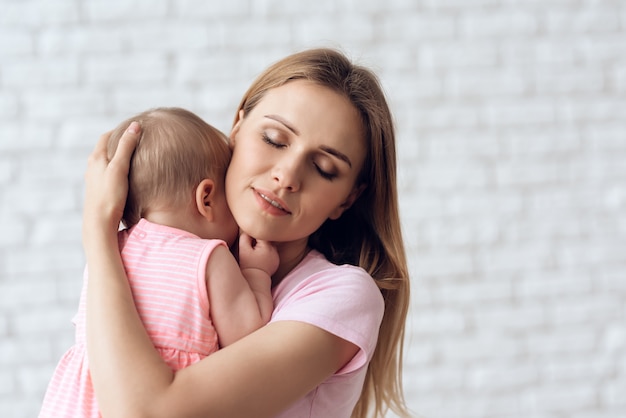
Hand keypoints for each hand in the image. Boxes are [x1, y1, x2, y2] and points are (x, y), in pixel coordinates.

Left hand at [83, 122, 140, 240]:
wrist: (99, 222)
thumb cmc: (110, 195)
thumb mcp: (120, 167)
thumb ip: (127, 146)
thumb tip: (135, 125)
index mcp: (96, 158)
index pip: (106, 136)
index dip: (119, 130)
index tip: (133, 128)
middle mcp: (92, 167)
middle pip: (105, 148)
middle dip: (118, 142)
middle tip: (135, 140)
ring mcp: (94, 179)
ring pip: (105, 162)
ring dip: (117, 157)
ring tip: (132, 157)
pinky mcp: (98, 190)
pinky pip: (107, 174)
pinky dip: (116, 169)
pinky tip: (125, 176)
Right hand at [238, 233, 278, 275]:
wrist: (255, 280)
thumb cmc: (248, 265)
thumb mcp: (243, 250)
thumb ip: (245, 237)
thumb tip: (247, 230)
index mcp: (266, 246)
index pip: (260, 234)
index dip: (253, 235)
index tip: (248, 240)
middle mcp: (274, 250)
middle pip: (266, 239)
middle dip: (259, 241)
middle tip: (252, 248)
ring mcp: (276, 256)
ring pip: (270, 245)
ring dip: (263, 246)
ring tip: (256, 253)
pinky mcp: (277, 261)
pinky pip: (272, 252)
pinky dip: (267, 253)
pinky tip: (260, 258)